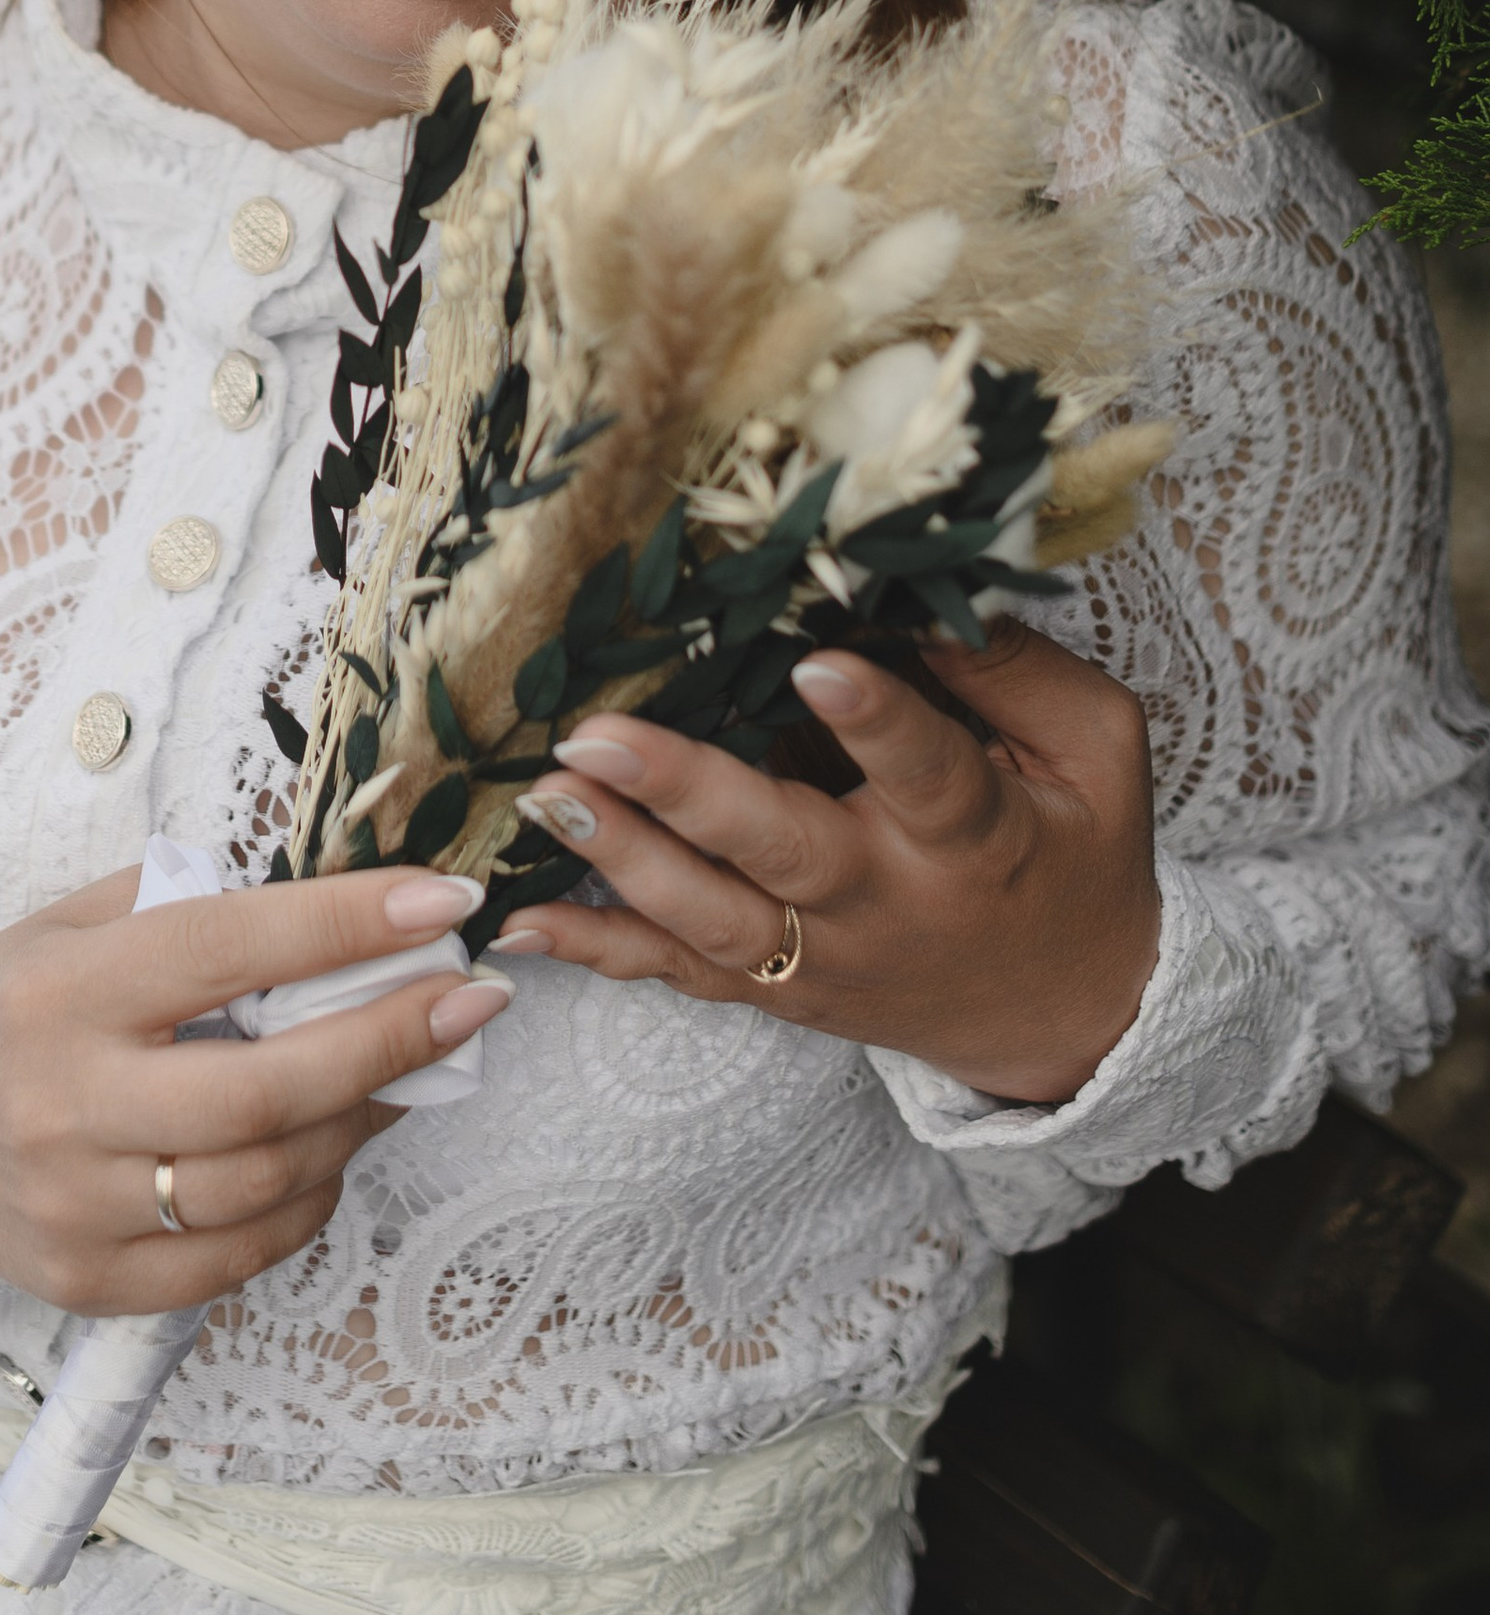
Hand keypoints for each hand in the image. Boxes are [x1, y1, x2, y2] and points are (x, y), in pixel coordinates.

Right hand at [0, 865, 510, 1312]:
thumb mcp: (64, 925)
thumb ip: (182, 906)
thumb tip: (328, 903)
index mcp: (62, 991)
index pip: (227, 949)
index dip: (346, 926)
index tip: (441, 903)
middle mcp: (68, 1103)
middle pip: (265, 1089)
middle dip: (390, 1039)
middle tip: (473, 1000)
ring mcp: (81, 1207)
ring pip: (265, 1180)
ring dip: (362, 1121)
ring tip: (412, 1068)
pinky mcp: (94, 1283)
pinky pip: (237, 1256)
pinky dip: (307, 1200)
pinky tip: (336, 1145)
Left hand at [489, 628, 1158, 1104]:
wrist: (1069, 1017)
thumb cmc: (1077, 852)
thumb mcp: (1094, 753)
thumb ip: (1015, 674)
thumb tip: (918, 598)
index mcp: (977, 839)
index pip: (927, 776)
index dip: (877, 721)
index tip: (820, 663)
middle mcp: (889, 906)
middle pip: (784, 855)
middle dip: (686, 794)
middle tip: (599, 736)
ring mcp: (825, 960)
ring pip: (716, 921)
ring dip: (622, 861)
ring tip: (548, 792)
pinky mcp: (782, 992)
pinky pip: (682, 976)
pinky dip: (600, 953)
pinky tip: (519, 924)